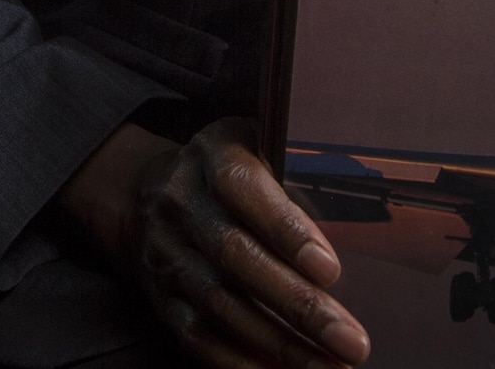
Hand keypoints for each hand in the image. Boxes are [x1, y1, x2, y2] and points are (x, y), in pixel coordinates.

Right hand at [60, 118, 367, 368]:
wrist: (143, 196)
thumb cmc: (221, 176)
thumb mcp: (250, 148)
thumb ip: (287, 179)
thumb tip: (344, 231)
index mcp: (211, 155)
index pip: (242, 188)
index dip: (285, 229)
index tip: (330, 270)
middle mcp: (182, 204)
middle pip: (236, 257)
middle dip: (298, 305)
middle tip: (351, 340)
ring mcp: (167, 253)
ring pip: (221, 305)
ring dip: (280, 343)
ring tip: (332, 366)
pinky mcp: (161, 297)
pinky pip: (198, 336)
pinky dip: (241, 362)